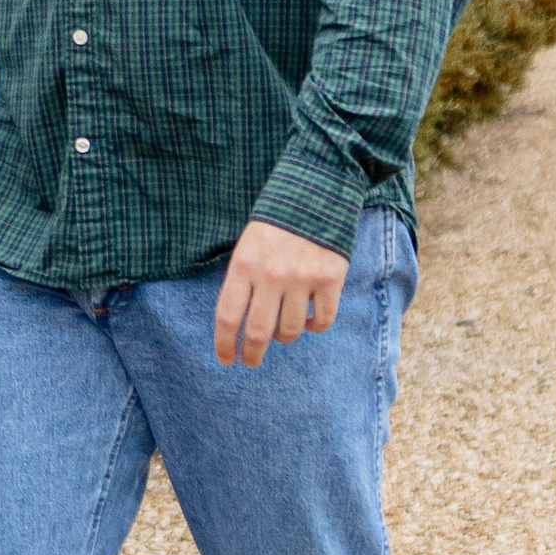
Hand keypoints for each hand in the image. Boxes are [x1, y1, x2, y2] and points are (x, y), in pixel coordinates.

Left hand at [214, 218, 349, 368]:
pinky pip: (322, 321)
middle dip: (252, 354)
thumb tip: (239, 323)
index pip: (228, 316)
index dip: (225, 344)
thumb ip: (243, 280)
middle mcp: (271, 275)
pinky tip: (309, 320)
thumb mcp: (248, 245)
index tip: (227, 359)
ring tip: (282, 330)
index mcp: (244, 265)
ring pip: (290, 330)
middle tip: (251, 361)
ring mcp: (302, 278)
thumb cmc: (276, 224)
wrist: (317, 193)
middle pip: (257, 332)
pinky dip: (314, 327)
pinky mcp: (331, 279)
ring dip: (284, 337)